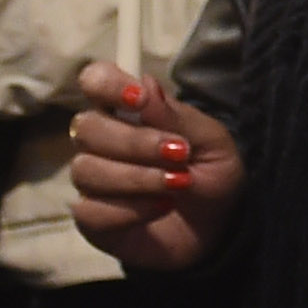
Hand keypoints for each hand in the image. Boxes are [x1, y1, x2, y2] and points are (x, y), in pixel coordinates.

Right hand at [68, 67, 239, 270]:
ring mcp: (93, 182)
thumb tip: (146, 85)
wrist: (220, 226)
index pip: (95, 81)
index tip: (139, 99)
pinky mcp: (92, 220)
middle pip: (87, 128)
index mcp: (126, 111)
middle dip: (135, 142)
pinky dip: (130, 210)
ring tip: (177, 184)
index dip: (107, 85)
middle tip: (178, 154)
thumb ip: (178, 116)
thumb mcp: (212, 142)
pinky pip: (90, 211)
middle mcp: (101, 142)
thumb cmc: (212, 174)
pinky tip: (160, 208)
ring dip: (137, 177)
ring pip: (86, 170)